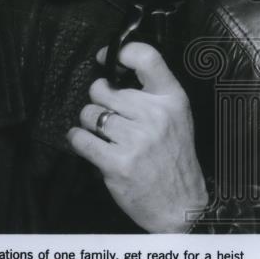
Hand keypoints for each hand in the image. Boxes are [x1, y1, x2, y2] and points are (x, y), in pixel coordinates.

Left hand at [66, 42, 207, 232]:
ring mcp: (136, 140)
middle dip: (99, 101)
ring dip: (90, 123)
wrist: (181, 206)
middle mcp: (155, 116)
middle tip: (112, 118)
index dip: (118, 52)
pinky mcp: (117, 163)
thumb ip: (150, 93)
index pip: (146, 57)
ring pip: (89, 113)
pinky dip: (78, 140)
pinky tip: (89, 145)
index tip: (105, 59)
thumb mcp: (175, 118)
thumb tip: (110, 70)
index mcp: (172, 100)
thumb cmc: (173, 158)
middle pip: (102, 89)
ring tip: (106, 136)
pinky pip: (80, 138)